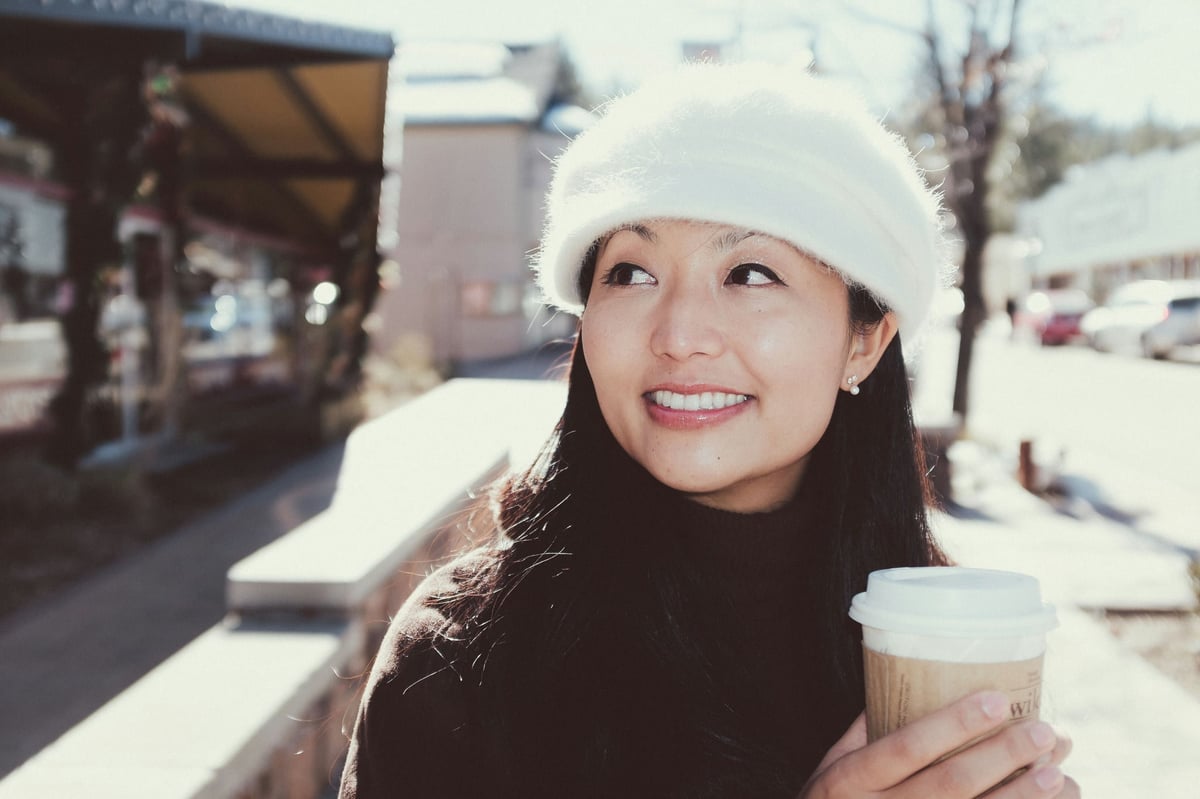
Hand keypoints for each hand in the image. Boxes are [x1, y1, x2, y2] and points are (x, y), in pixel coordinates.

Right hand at [800, 691, 1078, 797]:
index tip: (995, 700)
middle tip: (1042, 732)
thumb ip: (866, 732)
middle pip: (950, 785)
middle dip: (1001, 757)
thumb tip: (907, 679)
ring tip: (1058, 773)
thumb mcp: (832, 766)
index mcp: (850, 780)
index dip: (952, 725)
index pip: (906, 748)